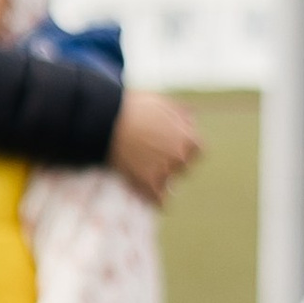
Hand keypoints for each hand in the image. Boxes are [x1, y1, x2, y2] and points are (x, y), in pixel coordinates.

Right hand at [108, 89, 199, 205]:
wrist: (107, 122)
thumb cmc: (133, 108)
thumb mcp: (163, 102)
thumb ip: (181, 114)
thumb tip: (192, 122)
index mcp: (188, 137)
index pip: (196, 150)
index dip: (182, 148)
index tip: (170, 147)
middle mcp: (180, 157)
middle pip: (183, 167)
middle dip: (171, 163)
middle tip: (153, 158)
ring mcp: (165, 172)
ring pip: (170, 184)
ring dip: (161, 180)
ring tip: (145, 175)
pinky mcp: (148, 184)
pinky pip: (158, 200)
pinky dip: (154, 199)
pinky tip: (148, 196)